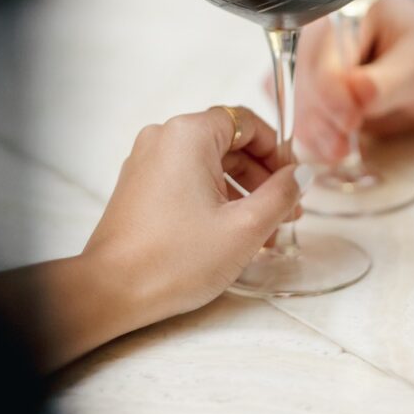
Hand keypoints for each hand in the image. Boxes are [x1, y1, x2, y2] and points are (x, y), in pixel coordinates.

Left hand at [84, 106, 304, 322]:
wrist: (110, 291)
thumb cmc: (175, 258)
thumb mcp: (245, 227)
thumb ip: (281, 194)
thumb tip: (302, 174)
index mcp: (189, 134)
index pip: (246, 121)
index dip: (277, 150)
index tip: (294, 180)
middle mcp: (164, 136)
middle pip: (228, 142)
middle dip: (262, 176)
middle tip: (286, 211)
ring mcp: (147, 160)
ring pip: (208, 163)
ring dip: (241, 190)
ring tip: (264, 231)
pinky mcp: (139, 184)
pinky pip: (186, 178)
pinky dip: (213, 196)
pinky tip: (231, 232)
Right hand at [294, 0, 413, 161]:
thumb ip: (386, 82)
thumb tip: (355, 93)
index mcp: (348, 14)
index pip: (323, 54)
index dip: (331, 92)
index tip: (351, 121)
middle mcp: (325, 37)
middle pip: (304, 78)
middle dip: (318, 116)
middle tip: (341, 148)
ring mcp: (319, 65)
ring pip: (299, 99)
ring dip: (313, 131)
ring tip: (338, 153)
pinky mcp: (320, 93)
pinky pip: (304, 114)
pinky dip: (312, 137)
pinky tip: (329, 152)